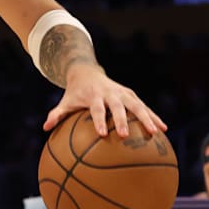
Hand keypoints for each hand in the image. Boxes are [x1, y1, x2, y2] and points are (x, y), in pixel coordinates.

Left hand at [42, 62, 166, 137]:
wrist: (87, 73)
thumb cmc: (75, 93)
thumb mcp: (65, 101)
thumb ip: (56, 114)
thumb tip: (45, 128)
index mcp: (94, 95)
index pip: (96, 109)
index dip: (98, 120)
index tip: (100, 134)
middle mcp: (110, 93)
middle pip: (118, 107)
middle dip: (122, 120)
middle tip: (125, 136)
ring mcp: (122, 93)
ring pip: (136, 105)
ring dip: (146, 118)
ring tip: (155, 132)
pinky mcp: (131, 95)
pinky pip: (144, 107)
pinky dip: (153, 116)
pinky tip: (164, 129)